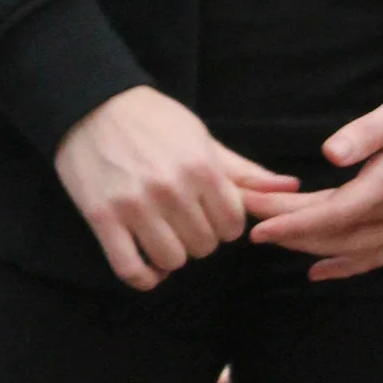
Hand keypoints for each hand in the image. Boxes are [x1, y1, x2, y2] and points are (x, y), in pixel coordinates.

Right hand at [55, 86, 296, 291]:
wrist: (92, 105)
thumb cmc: (152, 119)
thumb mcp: (203, 138)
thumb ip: (244, 172)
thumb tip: (290, 187)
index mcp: (201, 168)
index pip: (232, 225)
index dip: (224, 224)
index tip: (209, 215)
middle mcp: (171, 190)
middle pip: (204, 245)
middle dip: (199, 238)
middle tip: (183, 222)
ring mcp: (135, 206)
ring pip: (172, 260)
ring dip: (172, 255)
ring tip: (164, 236)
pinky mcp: (103, 219)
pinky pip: (130, 269)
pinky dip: (144, 277)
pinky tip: (147, 266)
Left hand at [244, 70, 382, 280]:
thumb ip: (368, 132)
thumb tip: (331, 154)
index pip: (333, 215)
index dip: (291, 222)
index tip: (256, 223)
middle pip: (336, 236)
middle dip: (289, 233)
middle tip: (249, 223)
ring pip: (354, 251)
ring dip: (312, 249)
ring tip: (274, 241)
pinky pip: (380, 255)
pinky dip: (348, 266)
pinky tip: (322, 269)